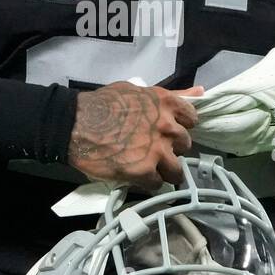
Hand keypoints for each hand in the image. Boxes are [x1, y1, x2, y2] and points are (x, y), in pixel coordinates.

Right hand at [68, 81, 202, 191]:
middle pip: (185, 146)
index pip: (192, 119)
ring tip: (148, 167)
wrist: (75, 124)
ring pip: (176, 170)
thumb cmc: (102, 104)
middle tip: (153, 149)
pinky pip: (156, 183)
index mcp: (166, 104)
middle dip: (171, 148)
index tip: (168, 131)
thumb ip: (170, 95)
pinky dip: (147, 181)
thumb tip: (200, 91)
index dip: (180, 126)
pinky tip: (135, 175)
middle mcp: (167, 127)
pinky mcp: (144, 172)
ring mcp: (157, 151)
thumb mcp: (137, 90)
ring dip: (164, 170)